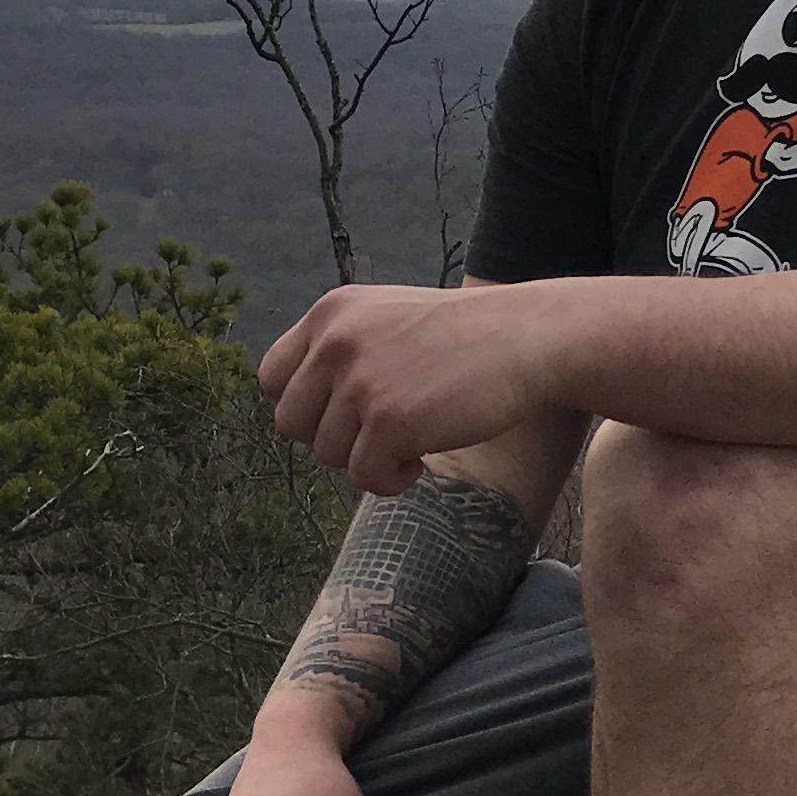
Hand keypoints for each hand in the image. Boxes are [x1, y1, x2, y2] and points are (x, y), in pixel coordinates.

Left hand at [258, 282, 554, 494]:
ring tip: (410, 442)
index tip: (345, 414)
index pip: (270, 378)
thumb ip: (340, 351)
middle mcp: (335, 342)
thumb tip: (298, 412)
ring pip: (327, 454)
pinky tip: (421, 461)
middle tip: (379, 433)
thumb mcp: (385, 320)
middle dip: (332, 439)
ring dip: (367, 460)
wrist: (525, 338)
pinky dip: (390, 481)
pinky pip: (363, 476)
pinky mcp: (390, 421)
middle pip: (291, 423)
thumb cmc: (462, 338)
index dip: (304, 407)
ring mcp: (361, 381)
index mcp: (330, 314)